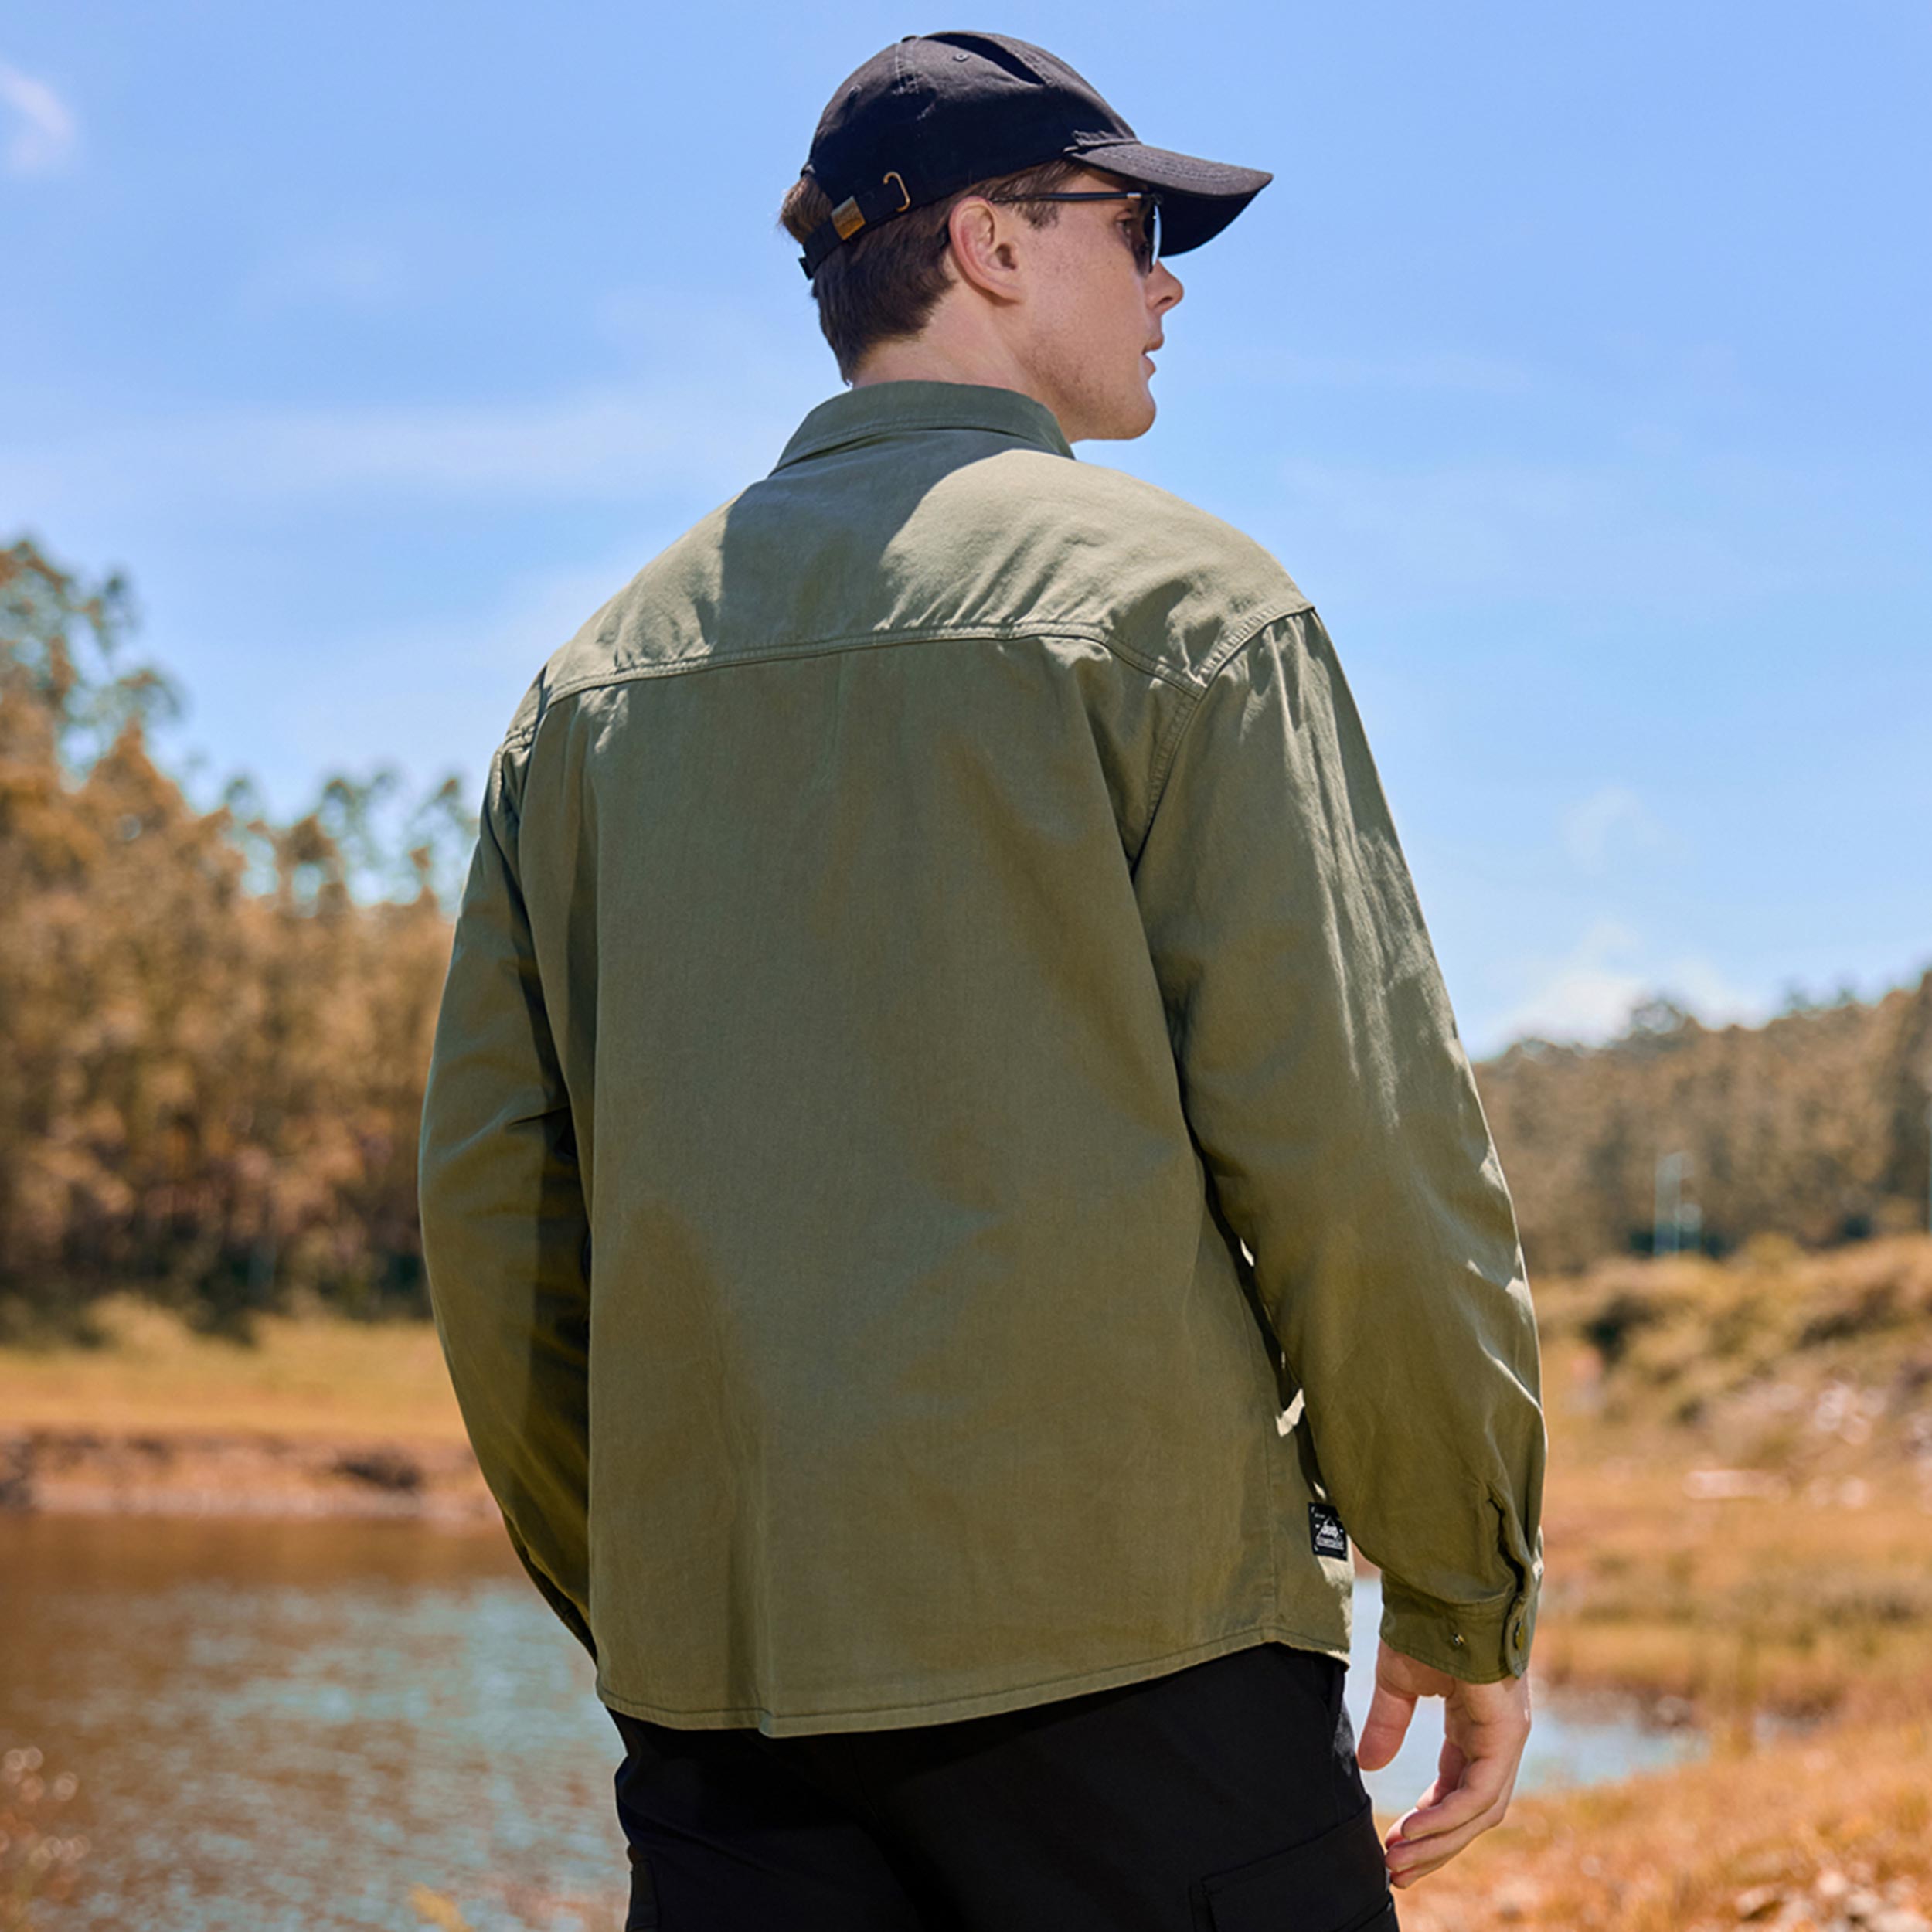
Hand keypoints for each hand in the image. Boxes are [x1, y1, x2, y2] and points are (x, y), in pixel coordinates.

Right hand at [1354, 1637, 1531, 1889]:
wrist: (1443, 1584)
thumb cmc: (1424, 1623)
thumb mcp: (1398, 1681)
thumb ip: (1389, 1723)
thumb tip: (1369, 1766)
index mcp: (1476, 1729)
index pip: (1457, 1792)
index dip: (1427, 1824)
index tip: (1393, 1846)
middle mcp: (1497, 1740)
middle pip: (1471, 1814)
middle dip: (1434, 1847)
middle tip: (1396, 1872)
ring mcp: (1506, 1738)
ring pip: (1478, 1813)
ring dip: (1438, 1842)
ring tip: (1398, 1861)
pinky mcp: (1506, 1734)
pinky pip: (1479, 1794)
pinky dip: (1447, 1818)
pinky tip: (1414, 1832)